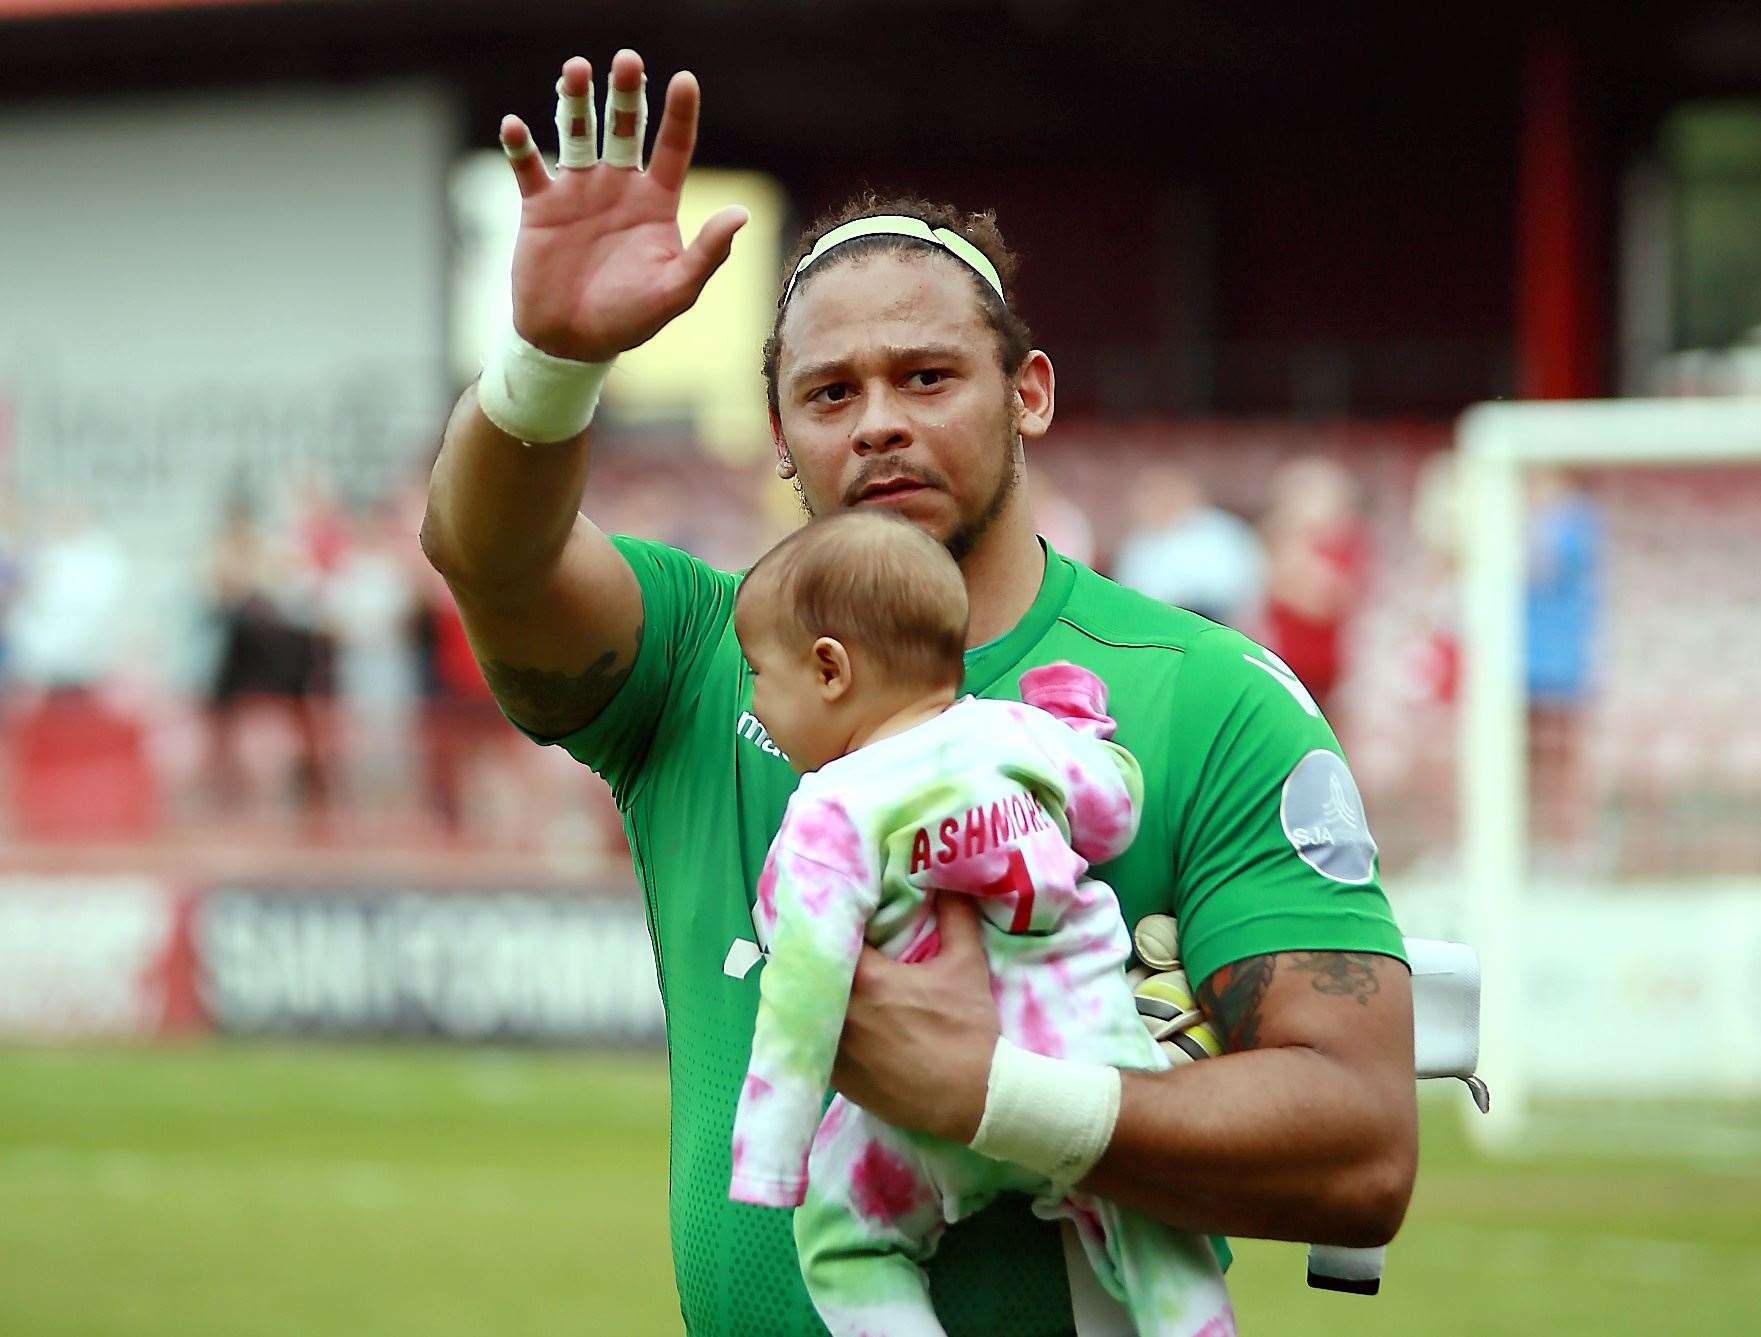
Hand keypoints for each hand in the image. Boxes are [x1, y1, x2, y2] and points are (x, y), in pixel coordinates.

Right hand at [498, 50, 749, 362]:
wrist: (571, 343)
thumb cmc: (629, 320)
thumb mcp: (676, 291)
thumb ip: (707, 254)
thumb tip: (741, 214)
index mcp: (656, 203)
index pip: (673, 148)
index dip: (680, 114)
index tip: (685, 80)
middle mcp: (618, 188)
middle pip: (624, 128)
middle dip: (625, 94)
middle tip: (627, 61)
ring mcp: (578, 192)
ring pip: (577, 133)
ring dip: (575, 102)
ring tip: (575, 70)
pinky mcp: (539, 205)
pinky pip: (528, 166)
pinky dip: (520, 145)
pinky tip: (515, 126)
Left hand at [831, 896, 999, 1142]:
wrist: (974, 1100)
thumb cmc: (968, 1030)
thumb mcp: (967, 965)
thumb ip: (955, 916)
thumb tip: (948, 881)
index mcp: (866, 979)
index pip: (831, 938)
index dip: (833, 924)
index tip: (839, 915)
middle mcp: (839, 1013)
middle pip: (812, 974)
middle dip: (820, 958)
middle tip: (829, 944)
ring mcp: (833, 1050)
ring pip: (808, 1010)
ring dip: (815, 994)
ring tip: (824, 979)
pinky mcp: (835, 1079)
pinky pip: (815, 1043)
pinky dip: (819, 1029)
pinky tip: (831, 1021)